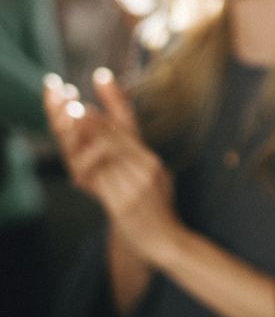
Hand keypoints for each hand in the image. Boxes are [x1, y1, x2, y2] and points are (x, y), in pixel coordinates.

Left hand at [44, 69, 181, 265]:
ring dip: (84, 137)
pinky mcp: (126, 203)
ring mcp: (137, 183)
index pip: (130, 122)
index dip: (114, 98)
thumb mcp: (148, 180)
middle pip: (114, 134)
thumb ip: (128, 161)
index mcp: (150, 159)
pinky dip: (87, 170)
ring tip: (67, 122)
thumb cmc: (154, 211)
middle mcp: (147, 166)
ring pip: (106, 154)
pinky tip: (76, 167)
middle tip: (68, 100)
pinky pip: (102, 182)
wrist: (166, 241)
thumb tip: (102, 143)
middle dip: (88, 117)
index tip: (100, 75)